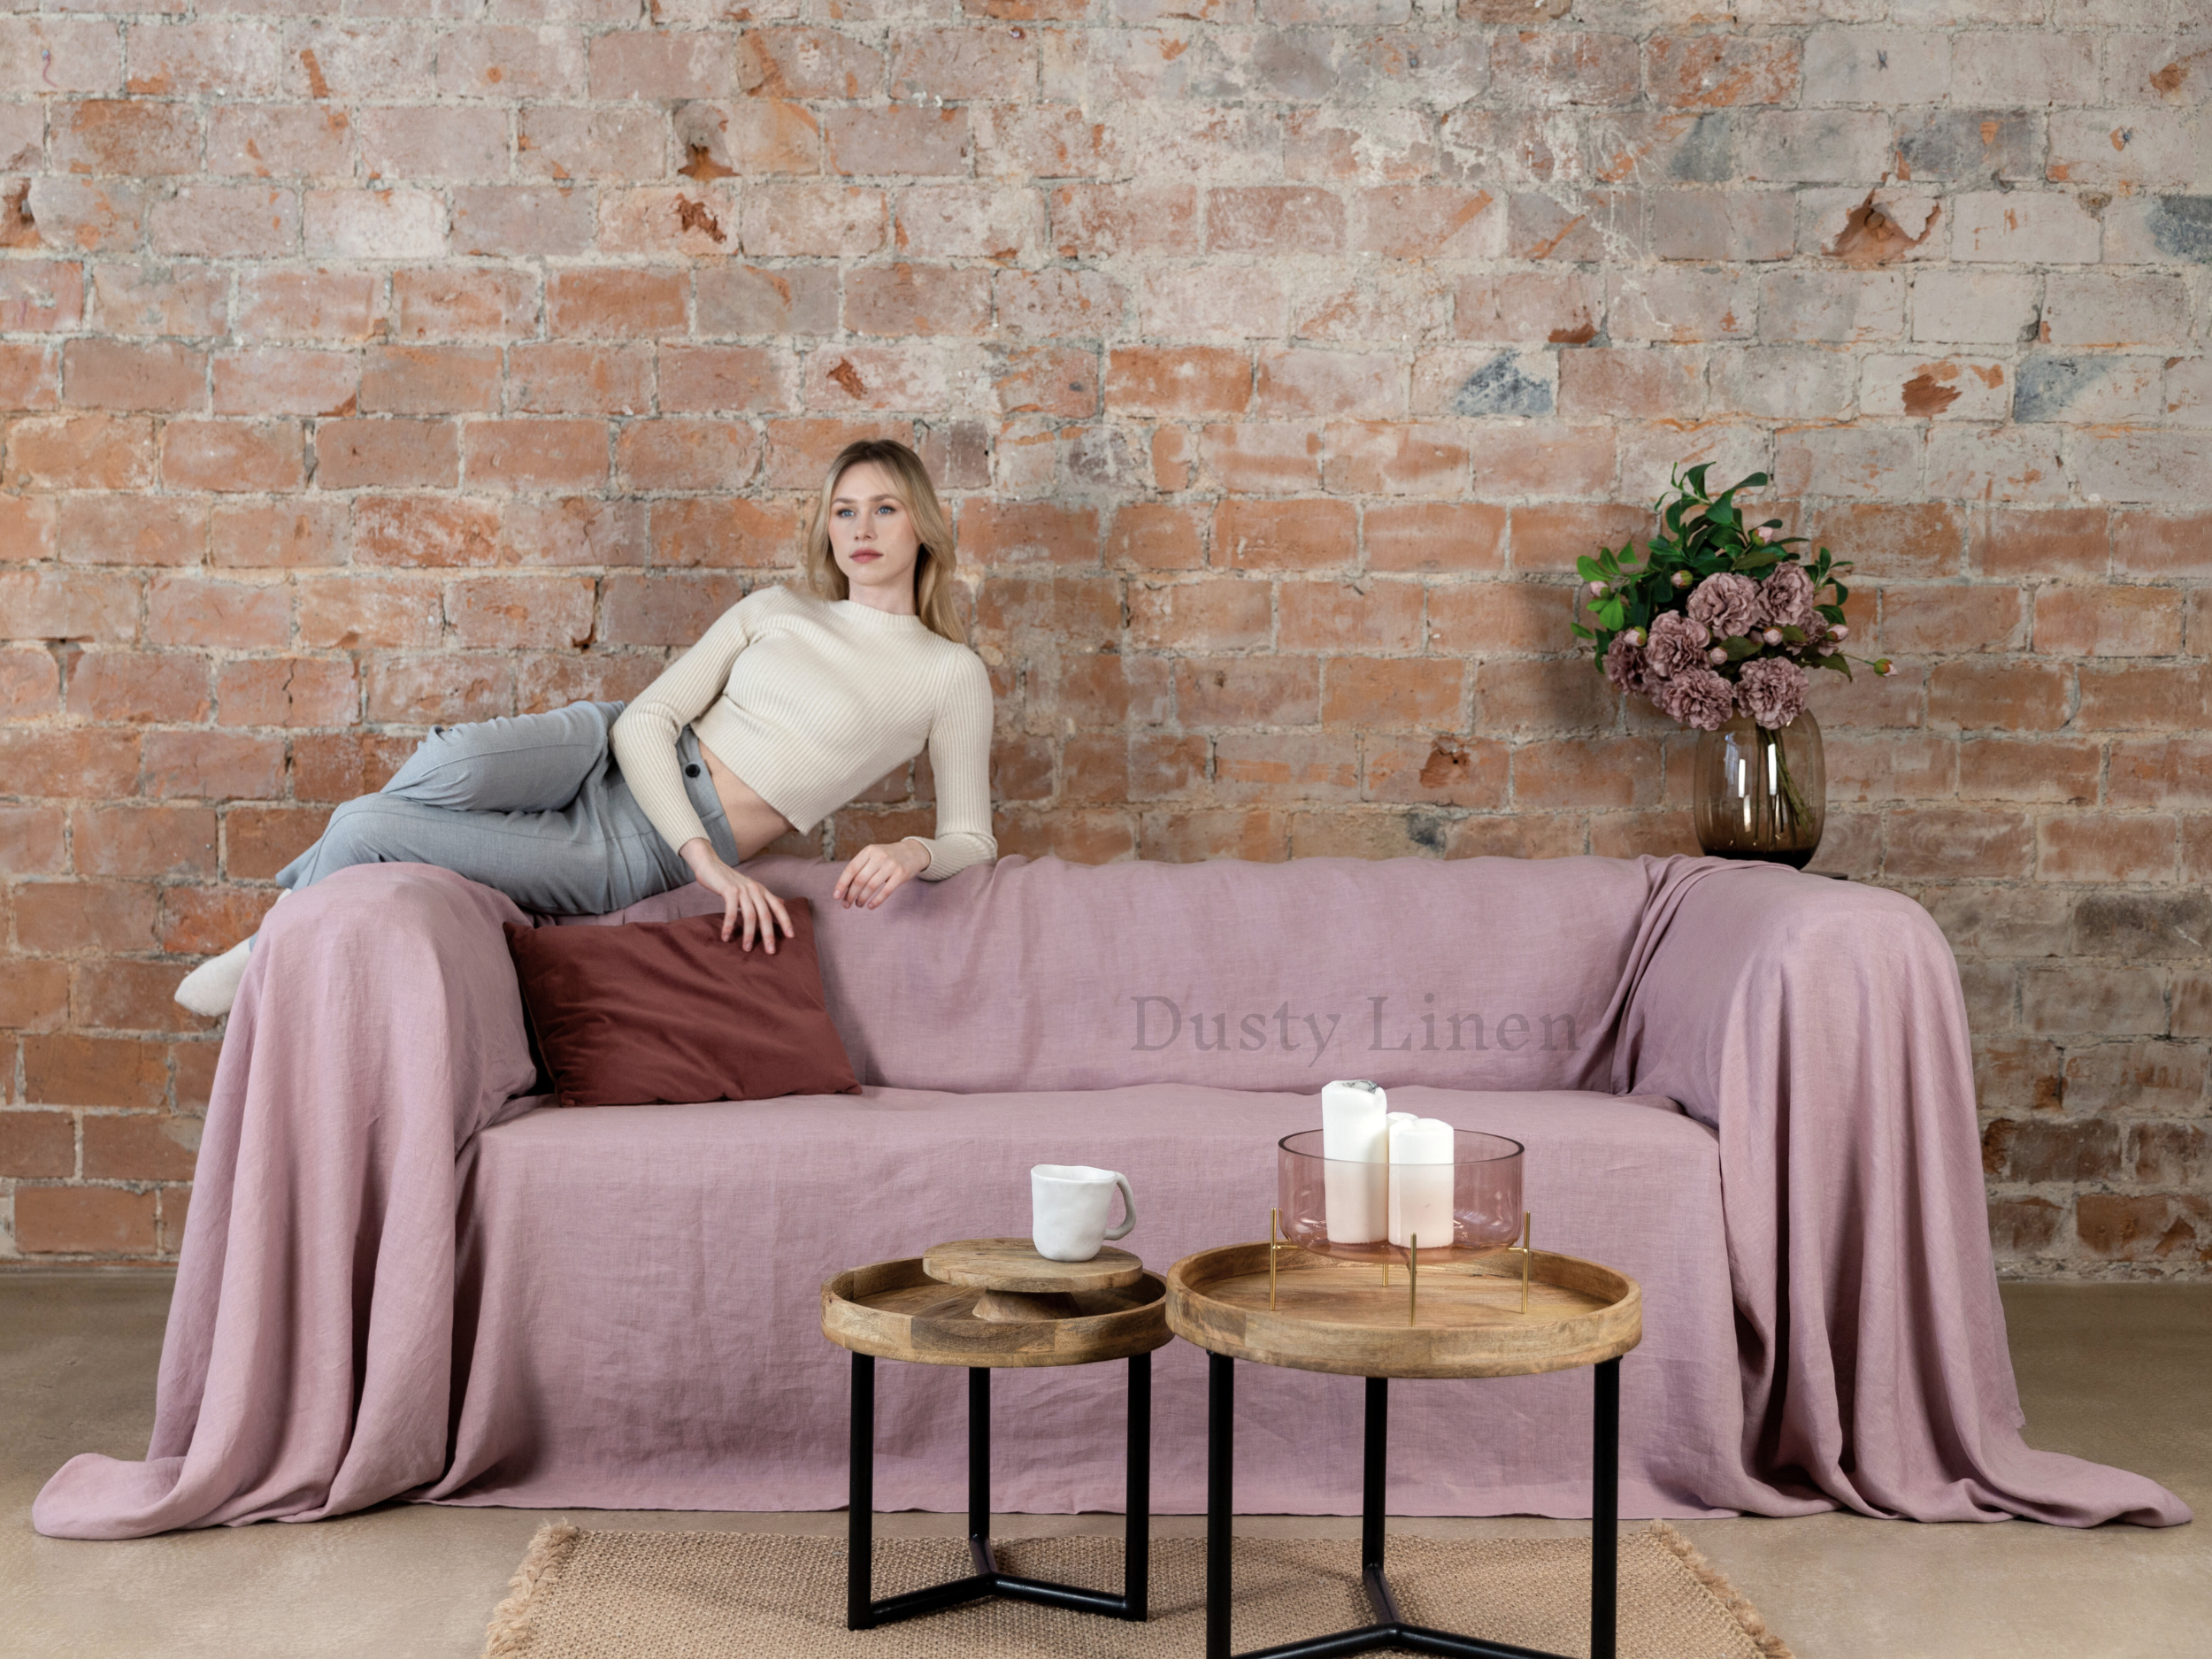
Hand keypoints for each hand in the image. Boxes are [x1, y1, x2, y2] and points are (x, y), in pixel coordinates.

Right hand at [680, 839, 794, 950]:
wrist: (711, 865)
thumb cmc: (730, 880)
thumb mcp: (751, 887)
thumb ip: (765, 897)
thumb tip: (782, 903)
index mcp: (762, 890)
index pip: (778, 907)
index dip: (786, 921)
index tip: (791, 936)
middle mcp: (756, 890)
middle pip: (766, 915)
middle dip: (768, 934)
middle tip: (770, 951)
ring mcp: (743, 890)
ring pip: (750, 916)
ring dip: (748, 934)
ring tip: (746, 948)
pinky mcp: (729, 891)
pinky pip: (730, 912)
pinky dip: (729, 926)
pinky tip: (726, 937)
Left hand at [835, 839, 929, 909]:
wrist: (913, 852)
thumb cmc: (887, 857)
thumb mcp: (873, 855)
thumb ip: (860, 868)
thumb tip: (844, 889)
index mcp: (868, 851)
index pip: (851, 869)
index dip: (842, 884)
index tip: (836, 896)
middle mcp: (879, 856)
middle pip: (859, 880)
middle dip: (851, 895)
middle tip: (846, 904)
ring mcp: (891, 865)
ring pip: (871, 886)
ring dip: (862, 899)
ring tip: (858, 905)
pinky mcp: (901, 875)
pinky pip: (886, 891)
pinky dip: (876, 901)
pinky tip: (870, 906)